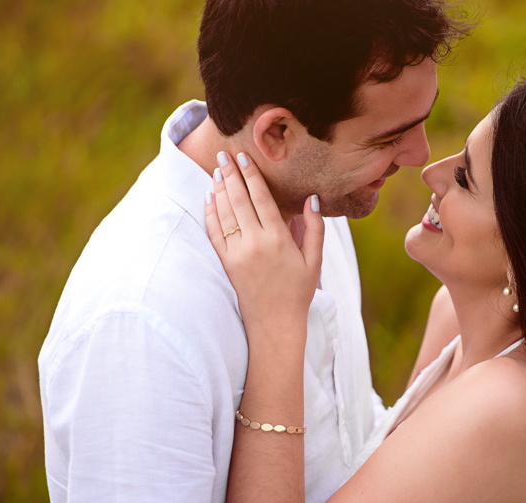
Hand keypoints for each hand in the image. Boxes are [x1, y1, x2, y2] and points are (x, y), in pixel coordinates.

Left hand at [205, 151, 324, 344]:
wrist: (274, 323)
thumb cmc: (298, 291)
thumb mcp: (314, 261)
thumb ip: (315, 228)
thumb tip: (311, 198)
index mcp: (279, 239)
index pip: (262, 198)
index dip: (252, 175)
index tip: (244, 157)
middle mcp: (255, 243)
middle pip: (239, 200)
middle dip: (231, 175)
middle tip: (224, 155)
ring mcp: (237, 254)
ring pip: (224, 213)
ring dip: (219, 189)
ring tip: (217, 171)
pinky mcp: (226, 263)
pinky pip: (214, 233)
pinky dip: (210, 213)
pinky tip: (210, 198)